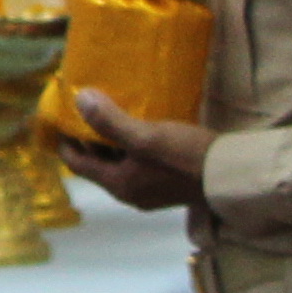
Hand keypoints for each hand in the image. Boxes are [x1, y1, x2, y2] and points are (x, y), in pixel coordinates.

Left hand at [49, 84, 206, 213]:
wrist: (231, 176)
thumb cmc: (185, 157)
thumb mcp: (145, 137)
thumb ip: (110, 122)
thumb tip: (79, 99)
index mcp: (118, 185)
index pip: (77, 164)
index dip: (65, 141)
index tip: (60, 118)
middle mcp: (130, 193)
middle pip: (97, 164)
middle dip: (88, 139)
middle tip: (84, 110)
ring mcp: (150, 191)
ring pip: (119, 163)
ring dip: (111, 142)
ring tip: (110, 112)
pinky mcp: (168, 184)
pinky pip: (139, 164)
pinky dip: (131, 147)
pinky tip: (140, 127)